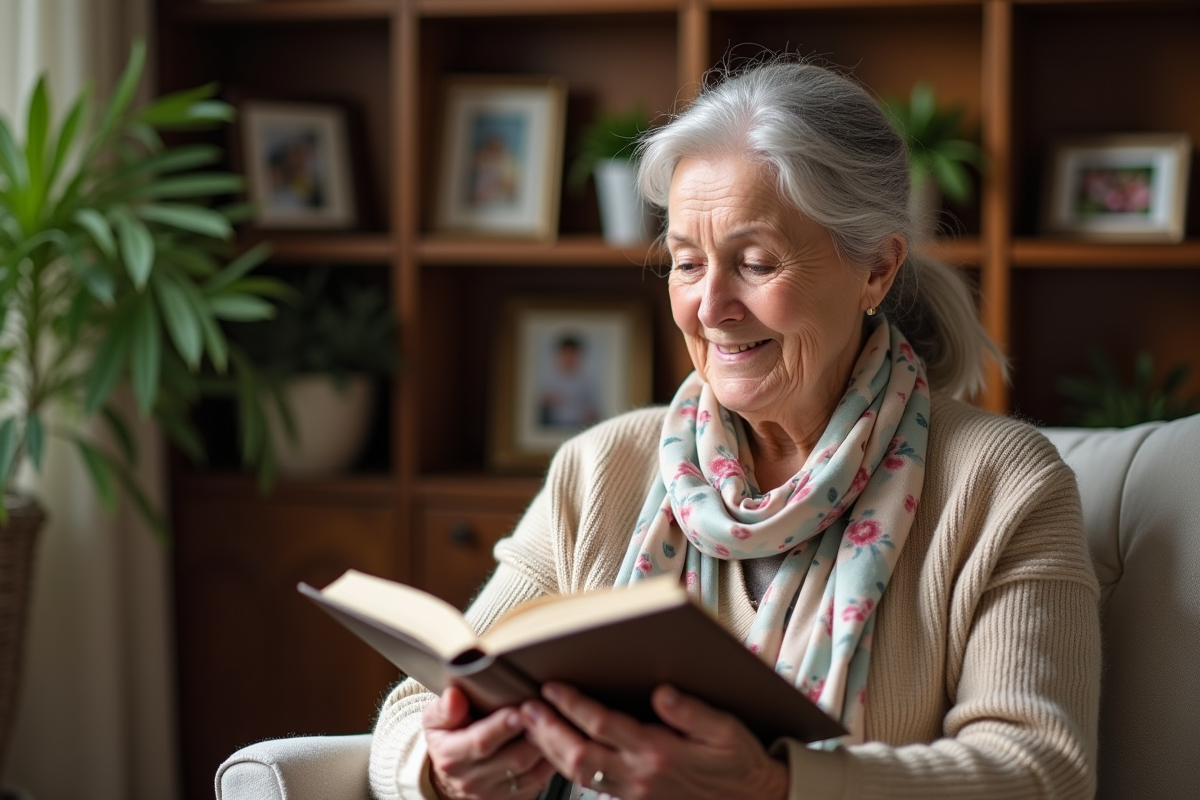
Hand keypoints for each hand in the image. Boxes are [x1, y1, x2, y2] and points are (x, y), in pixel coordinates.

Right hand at [423, 686, 557, 799]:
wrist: (449, 776)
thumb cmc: (448, 739)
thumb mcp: (436, 720)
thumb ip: (445, 708)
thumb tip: (454, 697)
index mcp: (452, 756)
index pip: (481, 742)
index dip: (502, 726)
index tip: (519, 710)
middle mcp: (473, 779)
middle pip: (513, 758)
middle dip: (533, 733)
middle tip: (547, 709)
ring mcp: (495, 792)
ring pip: (531, 771)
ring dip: (547, 746)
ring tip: (556, 721)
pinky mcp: (513, 798)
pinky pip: (539, 781)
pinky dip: (551, 760)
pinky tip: (557, 741)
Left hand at [520, 683, 788, 799]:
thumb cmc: (740, 763)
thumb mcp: (727, 730)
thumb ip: (691, 712)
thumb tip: (660, 691)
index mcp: (661, 753)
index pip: (604, 726)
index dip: (574, 706)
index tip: (552, 687)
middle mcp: (641, 776)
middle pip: (580, 755)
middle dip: (549, 730)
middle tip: (526, 707)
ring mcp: (634, 793)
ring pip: (579, 774)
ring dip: (551, 750)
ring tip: (532, 725)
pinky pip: (591, 785)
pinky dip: (567, 766)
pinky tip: (558, 748)